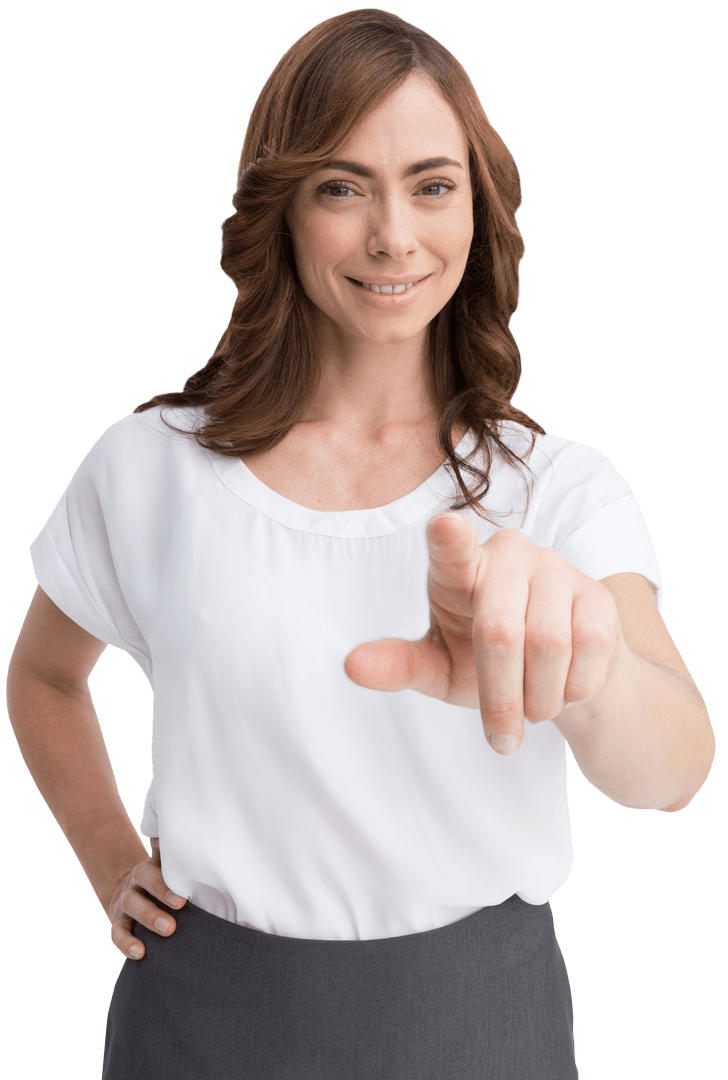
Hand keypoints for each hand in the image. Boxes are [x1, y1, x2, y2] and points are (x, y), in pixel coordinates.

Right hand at [106, 838, 186, 959]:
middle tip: (173, 924)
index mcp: (146, 871)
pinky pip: (118, 934)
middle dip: (155, 910)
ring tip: (167, 932)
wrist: (131, 889)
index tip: (183, 900)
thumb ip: (174, 858)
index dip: (164, 888)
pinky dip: (126, 944)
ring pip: (130, 912)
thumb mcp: (163, 866)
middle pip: (139, 896)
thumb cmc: (160, 879)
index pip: (151, 876)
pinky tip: (140, 953)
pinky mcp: (119, 924)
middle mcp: (133, 887)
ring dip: (147, 922)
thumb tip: (196, 842)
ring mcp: (124, 906)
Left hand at [343, 511, 624, 753]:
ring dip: (539, 699)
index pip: (452, 547)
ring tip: (532, 711)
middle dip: (500, 697)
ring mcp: (556, 568)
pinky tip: (565, 688)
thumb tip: (351, 666)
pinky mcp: (598, 594)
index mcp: (457, 567)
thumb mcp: (439, 668)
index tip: (446, 527)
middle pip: (501, 630)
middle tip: (500, 738)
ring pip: (549, 645)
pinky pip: (590, 648)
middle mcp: (508, 553)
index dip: (450, 538)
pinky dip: (575, 687)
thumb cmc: (485, 663)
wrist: (562, 678)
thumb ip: (399, 664)